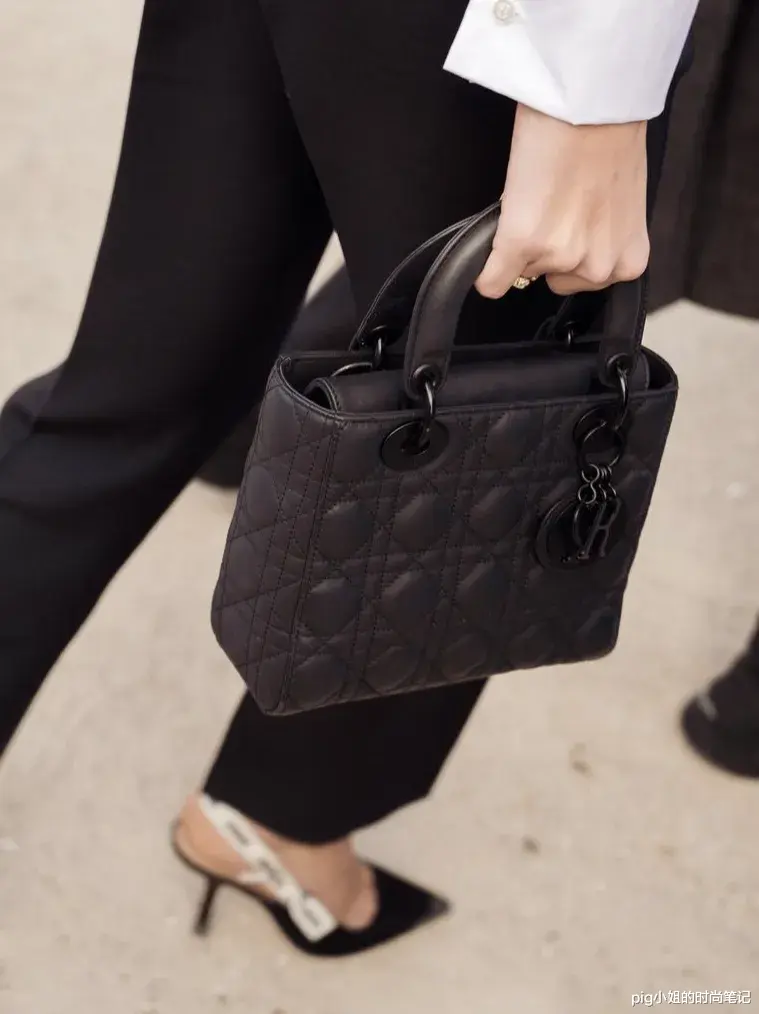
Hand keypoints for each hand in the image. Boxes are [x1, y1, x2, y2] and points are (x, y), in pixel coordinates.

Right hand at [476, 104, 649, 298]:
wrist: (588, 104)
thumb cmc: (611, 134)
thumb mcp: (623, 200)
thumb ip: (605, 232)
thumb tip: (577, 236)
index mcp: (627, 259)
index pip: (584, 281)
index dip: (572, 249)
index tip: (569, 226)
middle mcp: (596, 266)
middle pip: (554, 278)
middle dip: (548, 248)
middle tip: (551, 206)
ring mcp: (557, 258)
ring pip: (523, 272)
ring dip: (521, 245)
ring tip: (534, 199)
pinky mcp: (520, 245)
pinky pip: (492, 281)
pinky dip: (487, 271)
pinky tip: (490, 253)